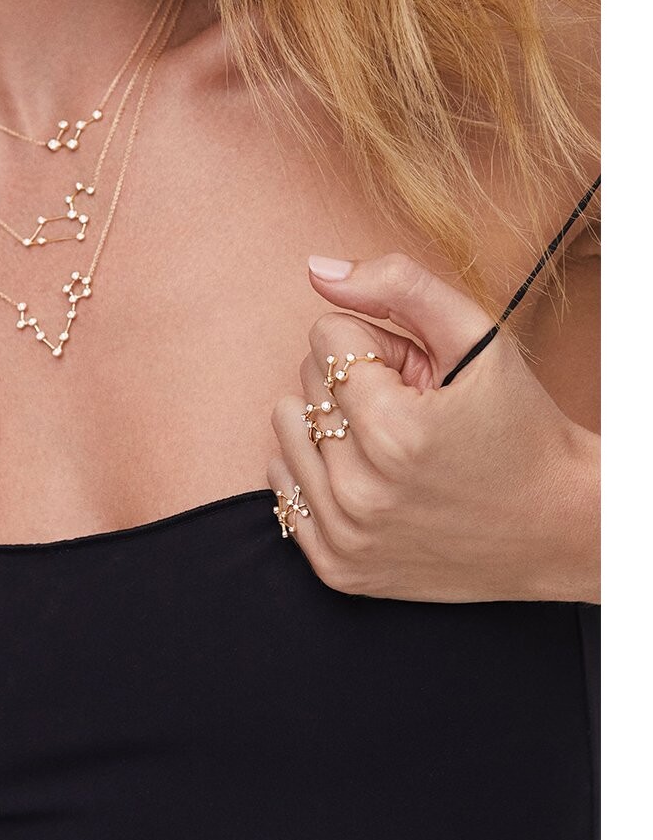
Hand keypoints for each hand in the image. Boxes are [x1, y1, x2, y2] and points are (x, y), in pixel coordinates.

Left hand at [265, 252, 589, 602]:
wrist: (558, 527)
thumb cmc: (520, 426)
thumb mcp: (479, 338)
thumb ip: (399, 285)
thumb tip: (317, 269)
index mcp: (393, 431)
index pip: (327, 336)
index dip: (376, 345)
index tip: (417, 378)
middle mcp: (361, 492)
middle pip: (305, 381)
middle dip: (355, 383)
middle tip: (414, 412)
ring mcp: (347, 537)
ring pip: (287, 429)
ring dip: (331, 424)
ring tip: (391, 444)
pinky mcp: (340, 570)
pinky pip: (281, 488)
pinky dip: (318, 473)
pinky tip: (368, 478)